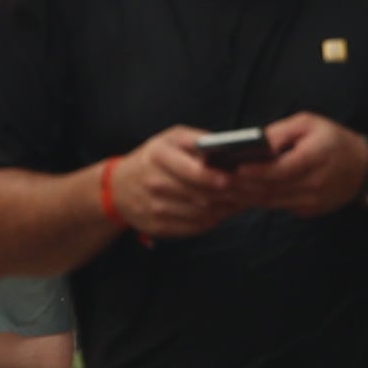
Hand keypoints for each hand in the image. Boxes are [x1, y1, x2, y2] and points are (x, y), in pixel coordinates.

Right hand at [110, 126, 251, 241]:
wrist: (118, 188)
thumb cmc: (153, 159)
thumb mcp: (170, 139)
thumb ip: (199, 141)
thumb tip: (231, 150)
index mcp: (158, 155)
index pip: (192, 170)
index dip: (215, 177)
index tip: (232, 179)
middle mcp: (154, 182)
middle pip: (202, 195)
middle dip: (229, 196)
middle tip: (248, 193)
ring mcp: (154, 207)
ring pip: (202, 214)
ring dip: (224, 210)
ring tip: (238, 202)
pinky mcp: (158, 226)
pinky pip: (195, 227)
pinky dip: (212, 220)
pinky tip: (218, 211)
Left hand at [234, 113, 367, 216]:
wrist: (365, 168)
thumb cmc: (333, 139)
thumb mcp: (308, 123)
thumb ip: (280, 132)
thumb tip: (253, 143)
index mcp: (316, 158)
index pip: (282, 169)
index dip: (257, 171)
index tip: (234, 168)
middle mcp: (316, 184)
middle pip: (273, 189)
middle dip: (243, 185)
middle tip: (217, 179)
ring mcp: (314, 202)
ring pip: (273, 202)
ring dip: (247, 196)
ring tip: (222, 186)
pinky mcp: (310, 210)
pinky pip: (280, 206)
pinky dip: (260, 200)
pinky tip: (241, 193)